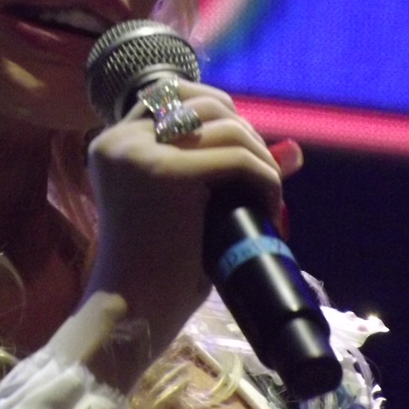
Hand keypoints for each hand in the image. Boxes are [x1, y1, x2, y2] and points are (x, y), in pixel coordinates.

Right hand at [80, 80, 286, 386]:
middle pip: (203, 103)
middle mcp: (120, 139)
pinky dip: (266, 179)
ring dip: (260, 156)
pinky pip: (238, 159)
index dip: (217, 112)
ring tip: (266, 194)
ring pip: (227, 125)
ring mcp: (140, 152)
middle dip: (244, 131)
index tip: (240, 148)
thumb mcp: (184, 208)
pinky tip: (269, 208)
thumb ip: (226, 170)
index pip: (171, 94)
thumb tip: (297, 149)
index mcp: (111, 143)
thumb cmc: (153, 272)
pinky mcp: (167, 173)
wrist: (130, 314)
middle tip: (259, 174)